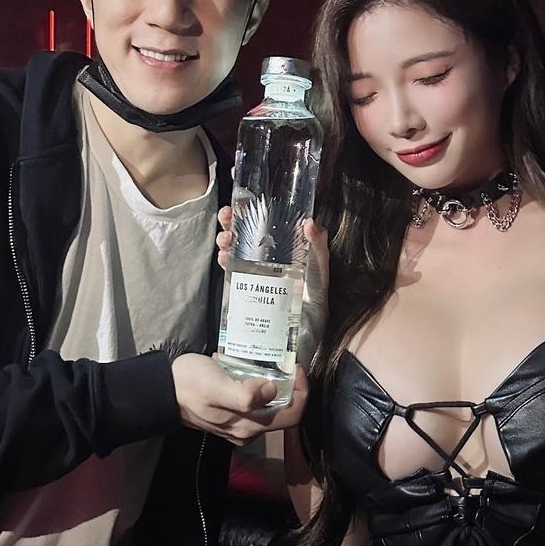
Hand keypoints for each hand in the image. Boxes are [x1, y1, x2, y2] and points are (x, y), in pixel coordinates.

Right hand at [171, 353, 308, 445]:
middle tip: (286, 362)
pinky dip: (262, 388)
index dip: (301, 391)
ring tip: (272, 364)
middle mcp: (248, 431)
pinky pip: (258, 405)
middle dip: (292, 387)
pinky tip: (253, 372)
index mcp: (248, 426)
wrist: (162, 391)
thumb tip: (272, 391)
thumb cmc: (189, 385)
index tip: (294, 367)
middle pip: (285, 413)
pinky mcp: (233, 417)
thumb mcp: (216, 386)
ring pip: (273, 409)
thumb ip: (244, 395)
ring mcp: (240, 426)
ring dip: (278, 387)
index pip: (292, 415)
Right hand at [216, 207, 329, 370]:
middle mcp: (269, 263)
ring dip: (227, 241)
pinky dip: (226, 263)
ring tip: (225, 239)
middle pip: (247, 236)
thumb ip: (319, 254)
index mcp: (288, 255)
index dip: (254, 210)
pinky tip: (224, 258)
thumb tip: (311, 224)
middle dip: (234, 223)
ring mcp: (254, 278)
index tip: (242, 195)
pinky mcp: (244, 296)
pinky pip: (231, 275)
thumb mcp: (320, 281)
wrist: (300, 350)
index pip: (269, 226)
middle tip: (227, 215)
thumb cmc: (314, 313)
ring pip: (237, 252)